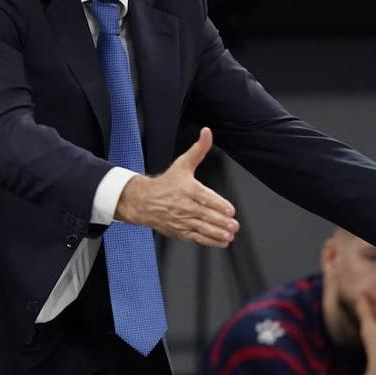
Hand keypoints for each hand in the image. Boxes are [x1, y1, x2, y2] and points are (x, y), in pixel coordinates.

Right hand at [114, 127, 238, 245]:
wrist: (142, 201)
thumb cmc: (165, 184)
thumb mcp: (182, 164)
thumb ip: (199, 150)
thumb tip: (207, 133)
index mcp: (188, 189)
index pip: (206, 198)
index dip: (220, 206)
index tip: (230, 210)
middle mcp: (185, 205)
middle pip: (206, 215)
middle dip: (222, 222)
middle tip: (233, 225)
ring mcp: (182, 220)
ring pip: (203, 228)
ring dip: (218, 233)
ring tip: (229, 234)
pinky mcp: (180, 231)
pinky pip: (197, 238)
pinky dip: (210, 241)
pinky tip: (221, 241)